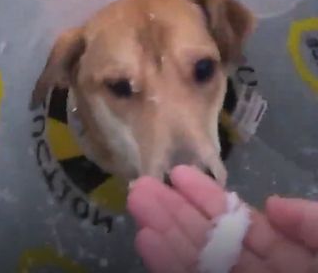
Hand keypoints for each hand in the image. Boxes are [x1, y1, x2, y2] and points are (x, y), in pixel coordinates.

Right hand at [127, 166, 315, 272]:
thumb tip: (271, 204)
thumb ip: (313, 226)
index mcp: (292, 265)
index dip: (210, 200)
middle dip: (176, 212)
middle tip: (143, 186)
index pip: (244, 227)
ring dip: (164, 233)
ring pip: (197, 264)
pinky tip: (147, 241)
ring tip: (138, 202)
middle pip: (213, 242)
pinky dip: (168, 266)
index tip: (179, 175)